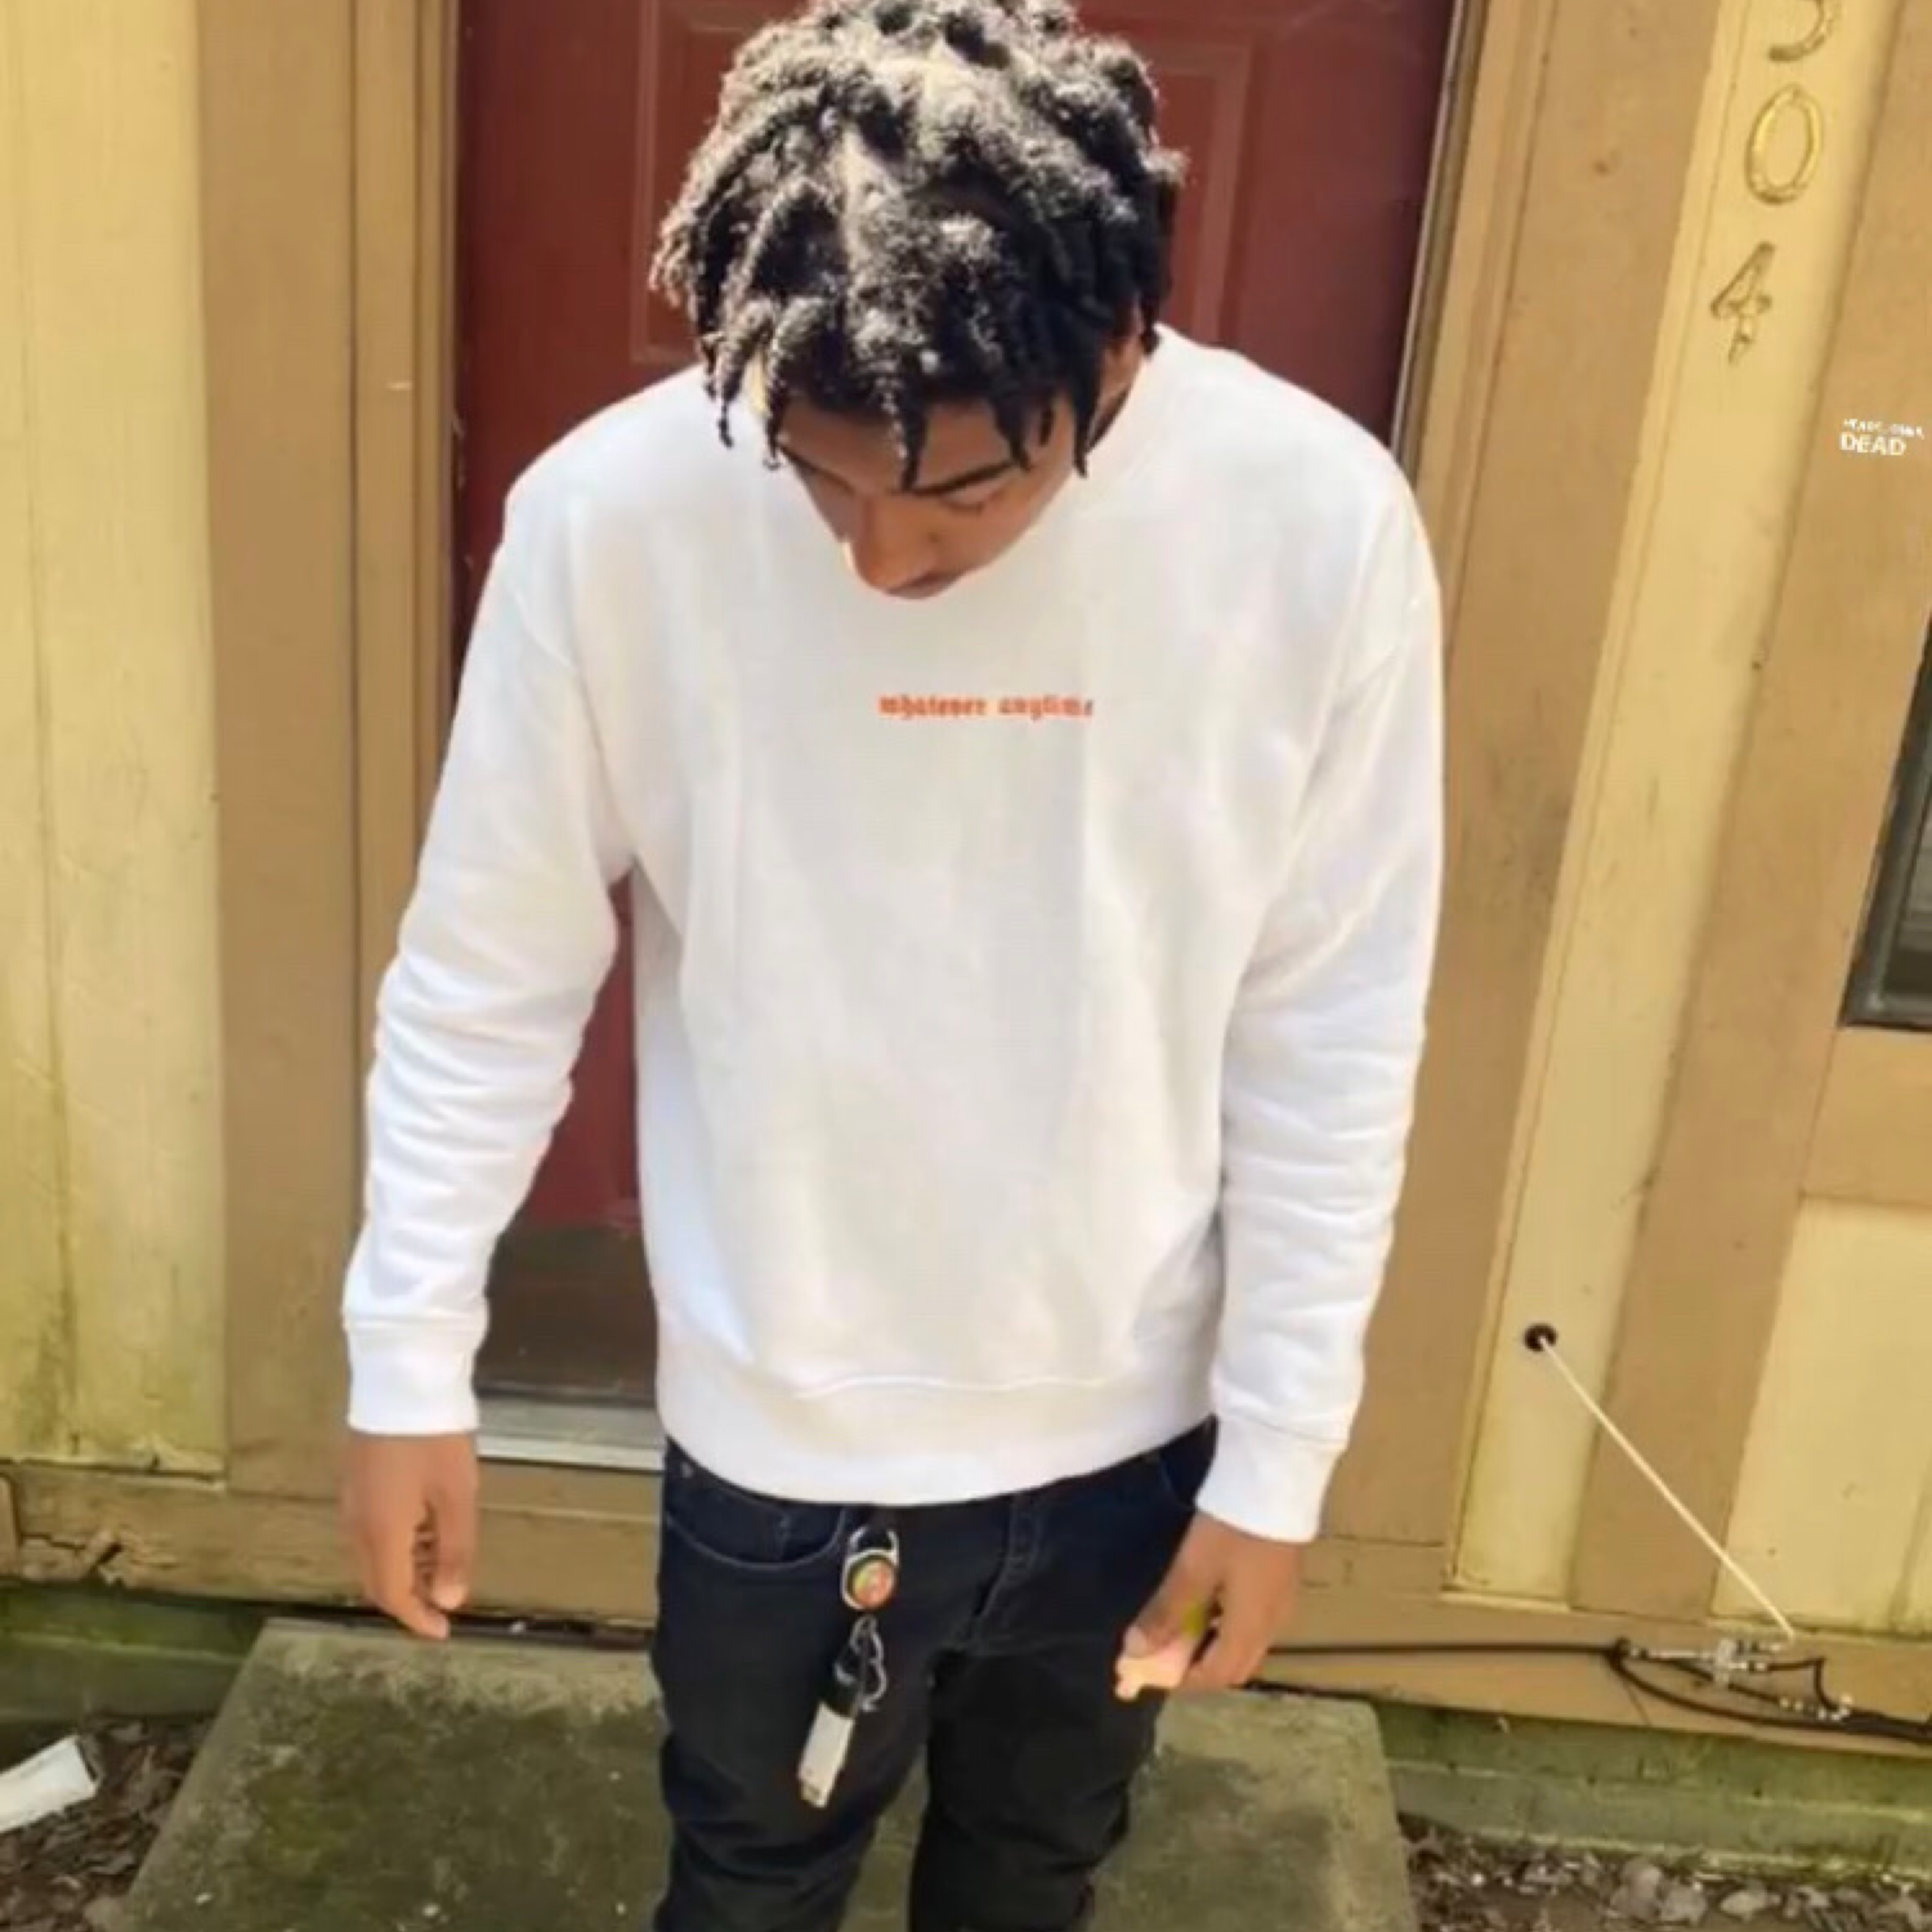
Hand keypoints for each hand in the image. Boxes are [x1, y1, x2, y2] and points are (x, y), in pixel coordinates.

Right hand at [342, 1431, 478, 1640]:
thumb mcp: (457, 1495)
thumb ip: (454, 1550)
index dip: (416, 1618)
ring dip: (403, 1570)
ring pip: (372, 1556)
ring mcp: (352, 1502)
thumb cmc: (434, 1439)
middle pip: (376, 1580)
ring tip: (441, 1566)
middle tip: (442, 1603)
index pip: (391, 1595)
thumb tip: (448, 1600)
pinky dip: (396, 1545)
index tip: (442, 1631)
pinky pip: (371, 1532)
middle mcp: (357, 1525)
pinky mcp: (356, 1482)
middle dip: (408, 1599)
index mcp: (381, 1533)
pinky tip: (425, 1531)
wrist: (401, 1381)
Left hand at [1122, 1514, 1304, 1693]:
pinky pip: (1254, 1622)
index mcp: (1251, 1630)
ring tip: (1181, 1622)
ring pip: (1246, 1644)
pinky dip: (1228, 1625)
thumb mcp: (1192, 1569)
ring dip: (1213, 1644)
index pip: (1217, 1676)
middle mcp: (1272, 1626)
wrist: (1277, 1483)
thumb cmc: (1232, 1530)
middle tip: (1163, 1648)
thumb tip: (1134, 1652)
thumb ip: (1165, 1612)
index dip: (1183, 1680)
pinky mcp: (1283, 1582)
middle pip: (1235, 1666)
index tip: (1151, 1669)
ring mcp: (1282, 1604)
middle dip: (1198, 1666)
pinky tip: (1210, 1599)